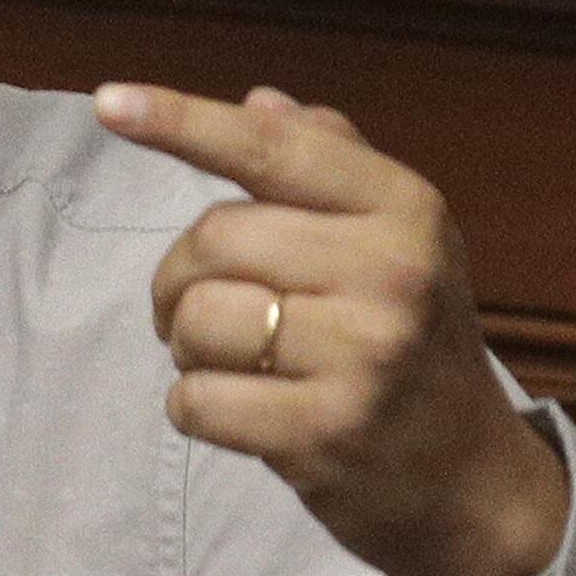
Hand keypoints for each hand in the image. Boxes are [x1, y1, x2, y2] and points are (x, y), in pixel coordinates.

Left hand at [102, 83, 571, 575]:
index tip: (110, 103)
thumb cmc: (411, 342)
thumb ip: (330, 168)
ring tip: (239, 363)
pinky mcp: (324, 431)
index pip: (274, 150)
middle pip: (211, 241)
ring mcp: (363, 355)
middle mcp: (392, 272)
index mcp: (405, 209)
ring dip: (188, 347)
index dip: (184, 122)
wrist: (466, 474)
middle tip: (209, 308)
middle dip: (181, 278)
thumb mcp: (398, 242)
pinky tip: (244, 412)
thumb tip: (262, 101)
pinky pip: (194, 400)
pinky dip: (195, 407)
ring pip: (196, 321)